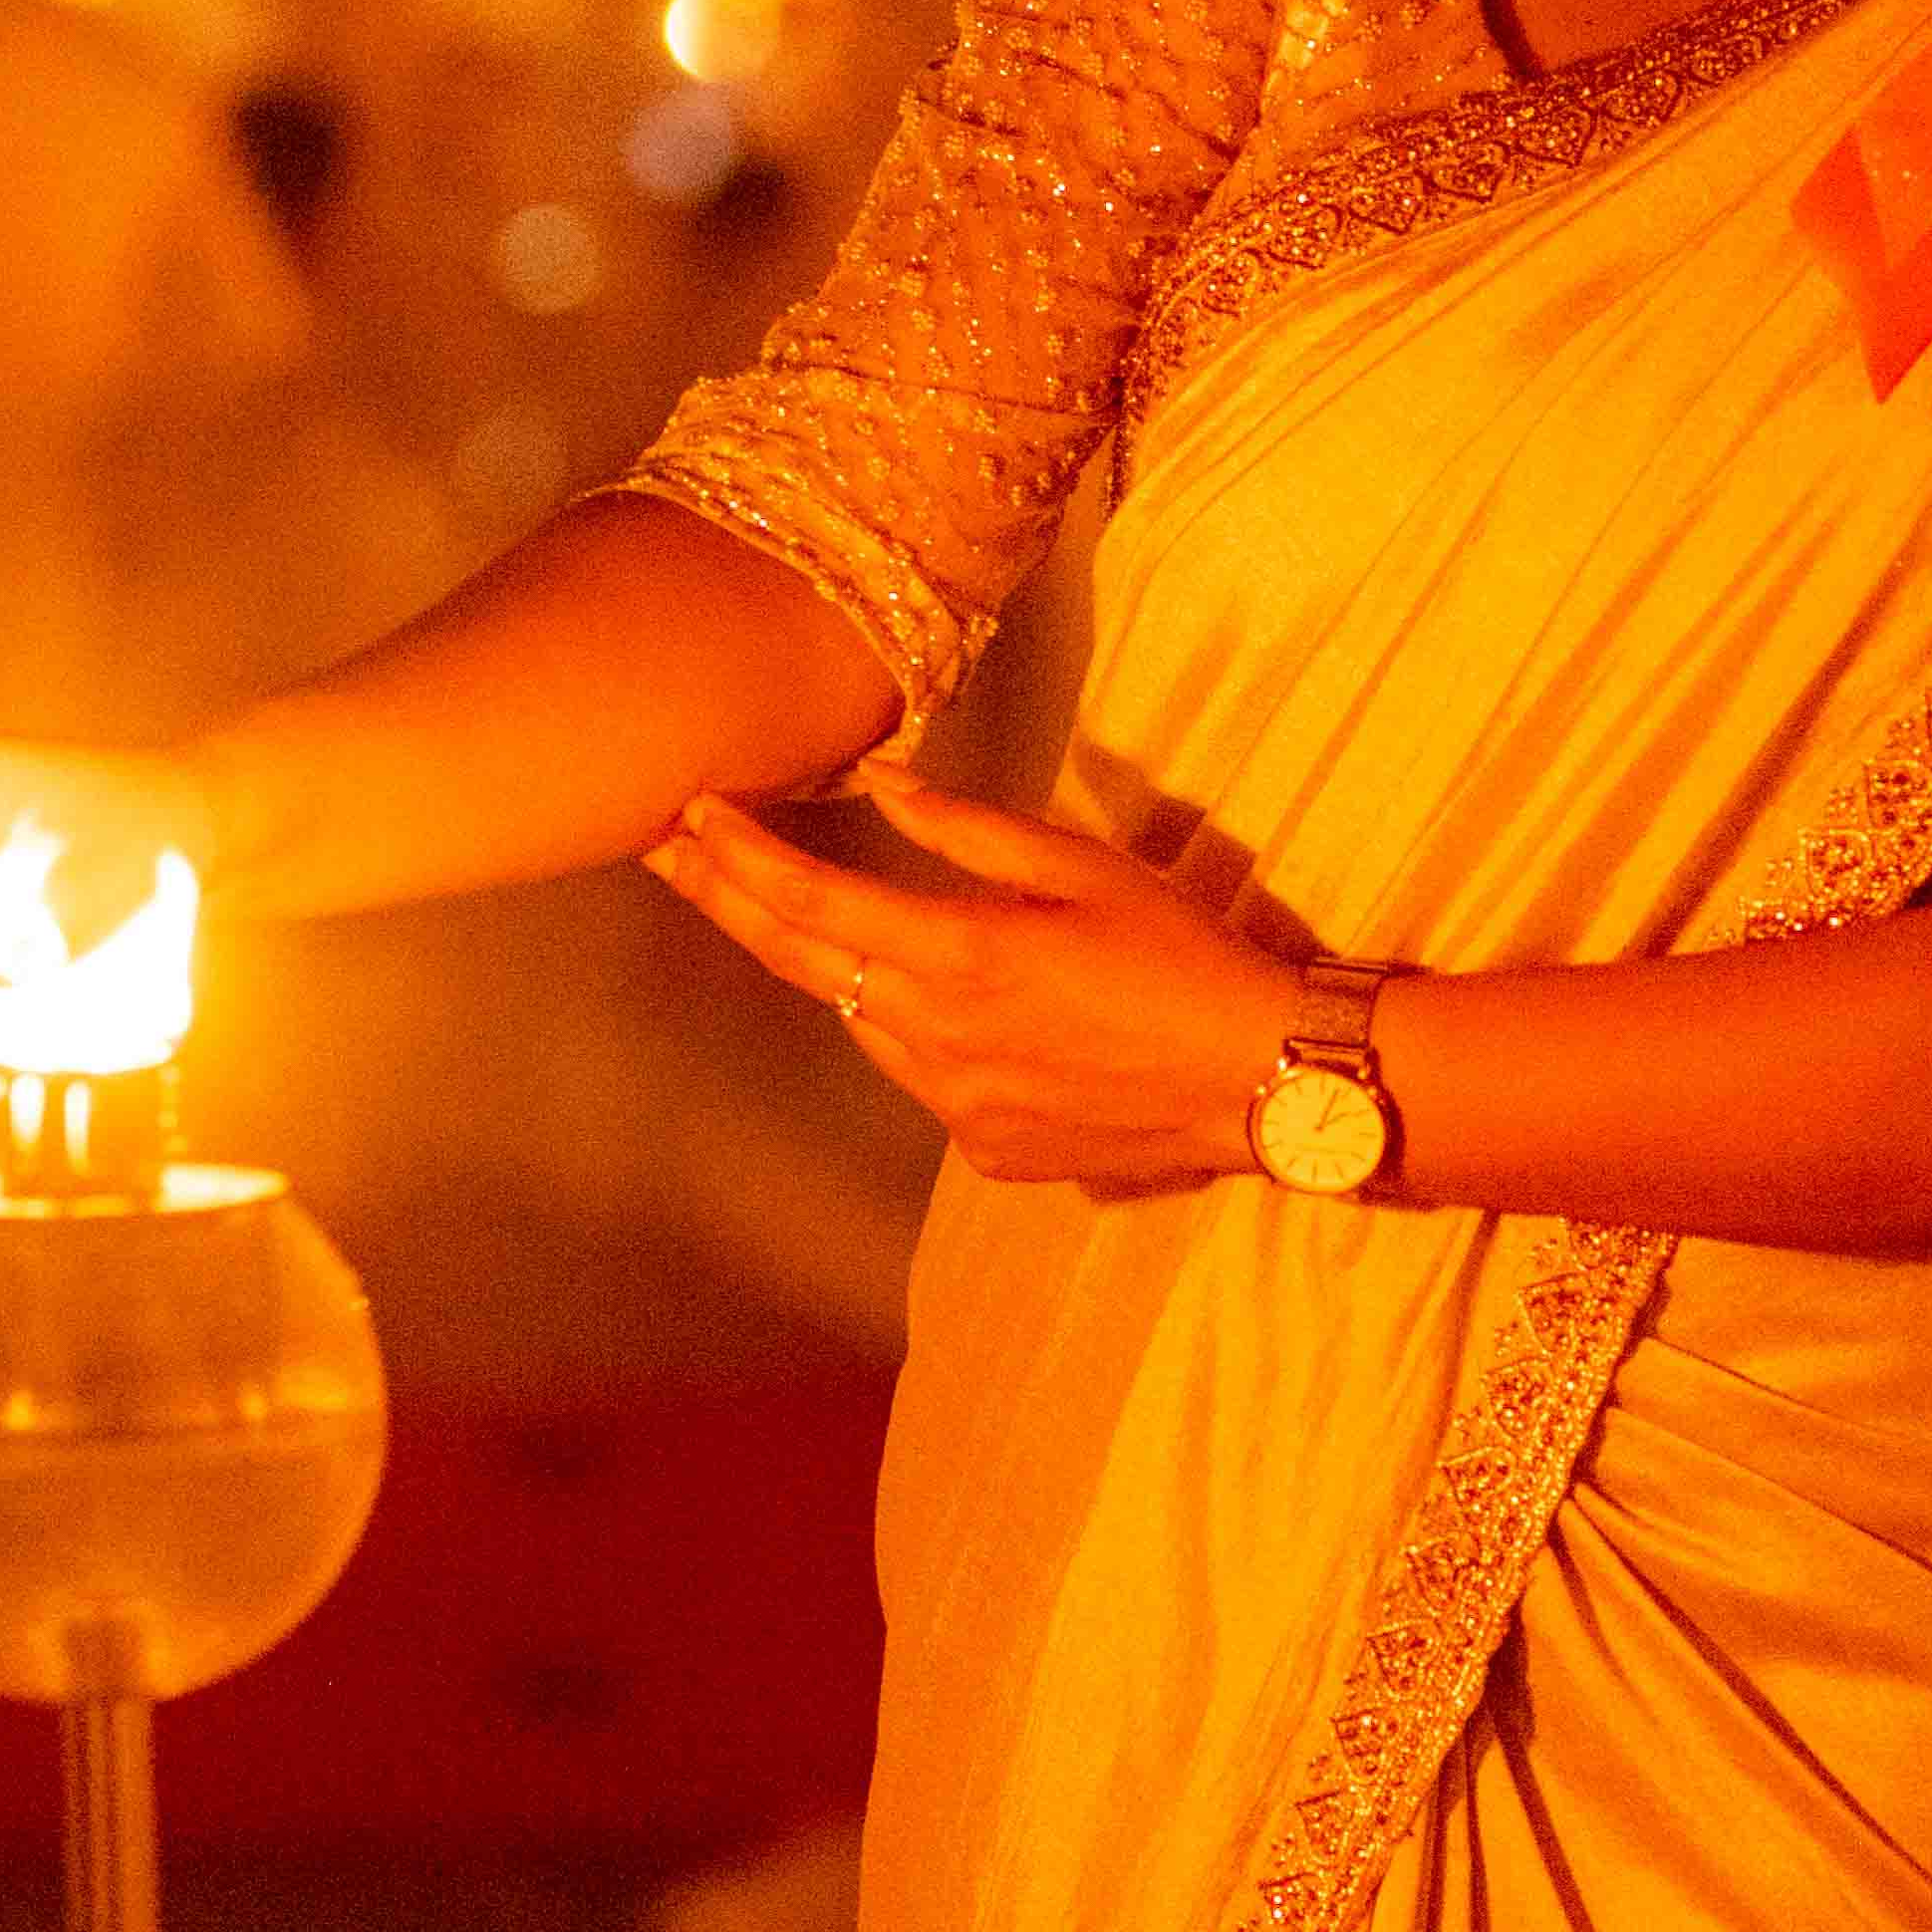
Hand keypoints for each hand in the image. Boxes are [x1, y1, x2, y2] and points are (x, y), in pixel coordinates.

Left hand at [646, 759, 1298, 1189]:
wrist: (1263, 1079)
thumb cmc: (1182, 954)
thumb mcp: (1083, 866)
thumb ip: (965, 829)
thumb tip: (878, 782)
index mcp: (962, 956)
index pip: (813, 901)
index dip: (739, 856)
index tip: (689, 813)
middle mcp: (939, 1040)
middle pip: (802, 963)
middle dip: (728, 899)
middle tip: (668, 852)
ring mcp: (957, 1106)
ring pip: (860, 1021)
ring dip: (827, 965)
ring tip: (802, 908)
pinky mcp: (985, 1148)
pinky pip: (922, 1076)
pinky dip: (912, 1029)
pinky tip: (950, 1002)